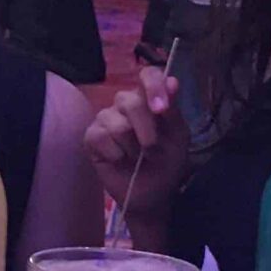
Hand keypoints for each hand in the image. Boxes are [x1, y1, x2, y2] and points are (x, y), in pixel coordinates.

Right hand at [83, 68, 188, 226]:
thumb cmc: (167, 164)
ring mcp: (107, 119)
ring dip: (132, 148)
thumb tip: (172, 82)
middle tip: (152, 149)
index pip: (148, 75)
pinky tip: (119, 160)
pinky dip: (115, 154)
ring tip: (136, 157)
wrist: (152, 195)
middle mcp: (126, 104)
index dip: (153, 86)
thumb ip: (173, 110)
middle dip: (146, 130)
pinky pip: (100, 137)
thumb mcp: (178, 137)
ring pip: (116, 123)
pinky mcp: (92, 137)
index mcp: (150, 99)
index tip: (161, 109)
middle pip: (130, 101)